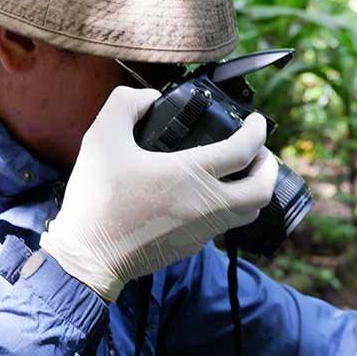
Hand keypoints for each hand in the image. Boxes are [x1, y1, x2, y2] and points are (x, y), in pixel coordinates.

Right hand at [40, 86, 278, 301]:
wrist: (88, 257)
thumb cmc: (97, 199)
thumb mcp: (101, 138)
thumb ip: (126, 104)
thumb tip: (150, 98)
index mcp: (190, 175)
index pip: (244, 151)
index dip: (256, 131)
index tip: (255, 122)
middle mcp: (206, 205)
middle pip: (262, 190)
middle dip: (269, 167)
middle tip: (259, 152)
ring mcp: (202, 230)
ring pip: (248, 212)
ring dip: (254, 190)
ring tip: (242, 173)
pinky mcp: (192, 247)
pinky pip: (224, 225)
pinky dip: (230, 207)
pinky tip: (209, 196)